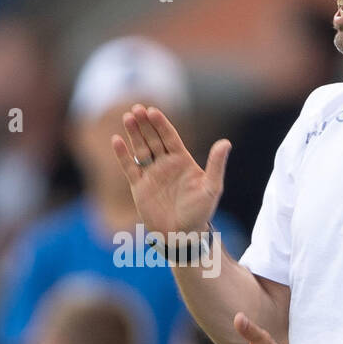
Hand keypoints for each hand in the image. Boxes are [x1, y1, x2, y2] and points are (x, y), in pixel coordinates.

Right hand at [111, 104, 229, 235]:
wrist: (182, 235)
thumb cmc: (199, 212)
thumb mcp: (211, 188)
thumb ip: (216, 165)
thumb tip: (225, 143)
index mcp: (182, 160)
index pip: (170, 137)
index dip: (161, 124)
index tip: (153, 111)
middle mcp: (165, 164)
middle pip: (153, 139)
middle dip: (145, 124)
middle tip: (137, 108)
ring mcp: (151, 174)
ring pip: (140, 149)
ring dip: (134, 134)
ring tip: (127, 118)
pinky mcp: (138, 186)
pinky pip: (129, 167)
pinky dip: (122, 154)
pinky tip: (116, 140)